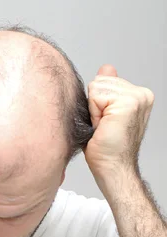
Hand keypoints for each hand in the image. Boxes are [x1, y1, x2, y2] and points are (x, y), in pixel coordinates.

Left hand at [84, 64, 154, 191]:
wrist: (113, 169)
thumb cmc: (107, 148)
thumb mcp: (105, 112)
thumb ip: (108, 89)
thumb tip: (107, 68)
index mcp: (139, 95)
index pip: (103, 81)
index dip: (97, 104)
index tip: (106, 122)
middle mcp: (142, 93)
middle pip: (99, 81)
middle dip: (95, 106)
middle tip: (104, 126)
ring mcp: (137, 97)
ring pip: (96, 87)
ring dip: (94, 110)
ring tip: (104, 127)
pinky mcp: (129, 103)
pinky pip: (96, 95)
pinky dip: (94, 113)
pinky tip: (104, 127)